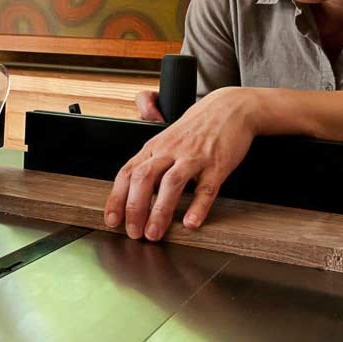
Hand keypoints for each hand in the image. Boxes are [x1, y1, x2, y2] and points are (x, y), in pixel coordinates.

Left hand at [104, 87, 260, 240]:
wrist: (229, 108)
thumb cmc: (196, 128)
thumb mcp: (166, 140)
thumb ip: (150, 163)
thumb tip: (132, 192)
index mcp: (154, 147)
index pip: (128, 173)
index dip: (117, 198)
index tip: (112, 220)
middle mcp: (170, 151)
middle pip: (144, 178)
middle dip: (135, 208)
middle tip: (133, 232)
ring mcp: (194, 157)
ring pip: (171, 183)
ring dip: (160, 211)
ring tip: (154, 233)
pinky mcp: (217, 164)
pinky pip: (206, 187)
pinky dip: (198, 207)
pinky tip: (190, 222)